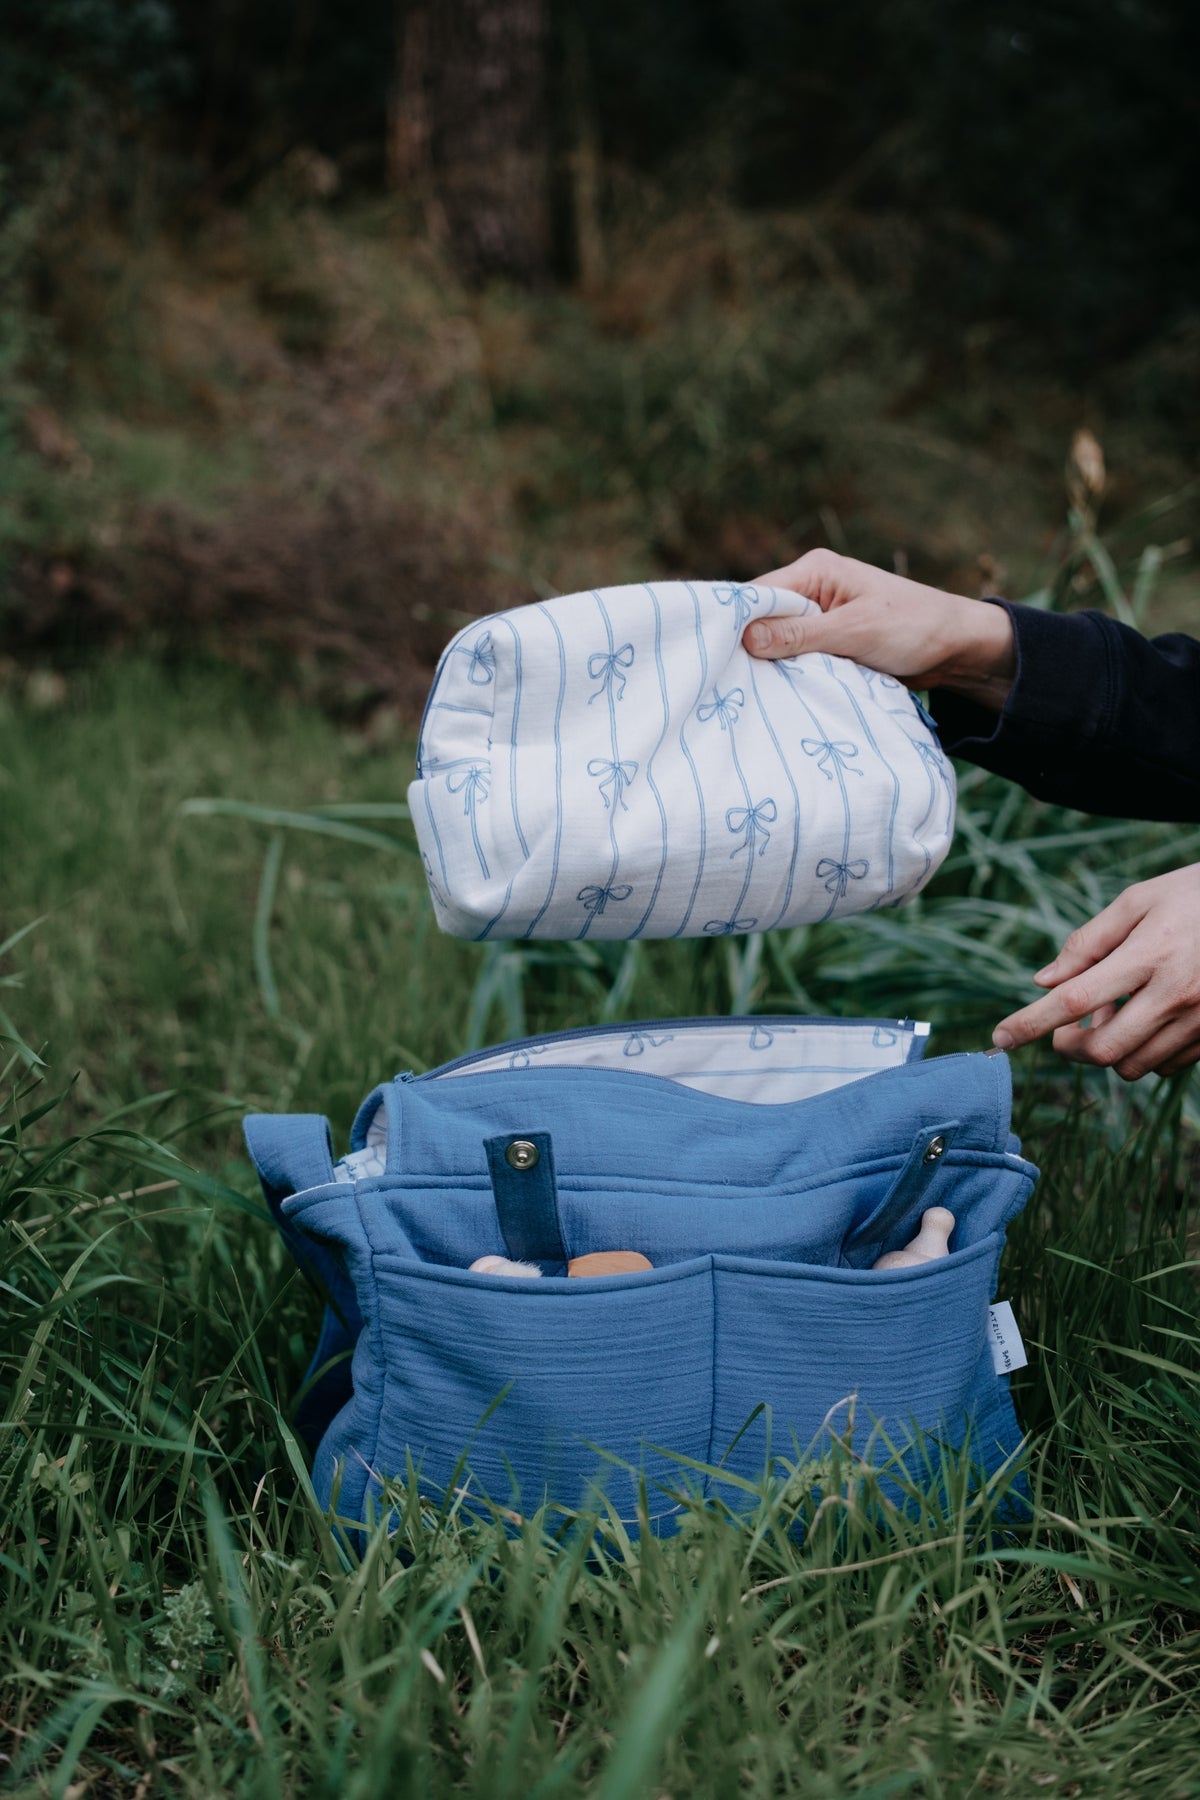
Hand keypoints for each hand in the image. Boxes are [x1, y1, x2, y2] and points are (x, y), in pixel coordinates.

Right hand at [743, 548, 1015, 709]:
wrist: (957, 648)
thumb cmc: (912, 628)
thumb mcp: (855, 631)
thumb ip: (800, 635)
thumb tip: (744, 638)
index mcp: (815, 570)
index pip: (756, 595)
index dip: (733, 625)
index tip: (712, 659)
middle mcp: (811, 589)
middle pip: (761, 620)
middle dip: (748, 649)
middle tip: (727, 685)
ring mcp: (818, 618)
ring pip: (776, 642)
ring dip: (770, 666)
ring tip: (749, 693)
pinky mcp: (827, 642)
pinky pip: (795, 658)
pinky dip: (789, 674)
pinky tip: (775, 694)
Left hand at [993, 865, 1199, 1077]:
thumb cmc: (1194, 895)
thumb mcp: (1139, 901)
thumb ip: (1088, 942)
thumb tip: (1044, 982)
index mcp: (1151, 953)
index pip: (1076, 999)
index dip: (1032, 1023)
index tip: (999, 1039)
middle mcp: (1177, 993)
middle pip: (1103, 1048)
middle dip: (1070, 1047)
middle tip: (1063, 1030)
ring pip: (1134, 1066)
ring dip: (1108, 1051)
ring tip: (1112, 1017)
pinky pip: (1167, 1067)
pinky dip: (1144, 1054)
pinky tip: (1146, 1023)